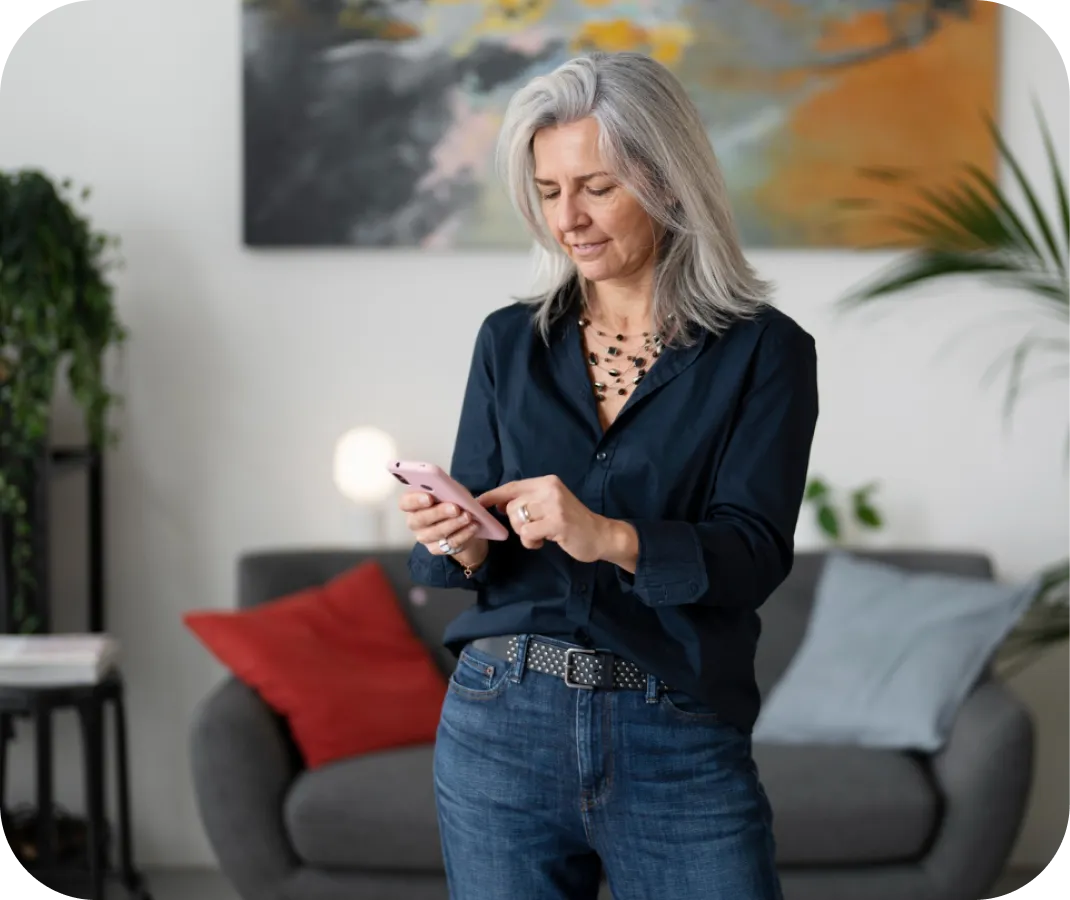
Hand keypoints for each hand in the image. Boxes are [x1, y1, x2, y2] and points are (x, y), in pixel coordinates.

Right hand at [399, 492, 488, 568]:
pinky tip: (473, 527)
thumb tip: (461, 492)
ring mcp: (424, 537)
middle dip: (438, 513)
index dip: (415, 500)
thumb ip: (452, 490)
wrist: (462, 524)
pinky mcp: (436, 549)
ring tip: (468, 516)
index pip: (405, 502)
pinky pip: (449, 544)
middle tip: (455, 508)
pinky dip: (463, 534)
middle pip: (420, 519)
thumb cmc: (452, 502)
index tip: (429, 497)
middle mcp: (414, 521)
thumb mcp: (453, 492)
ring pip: (435, 533)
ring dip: (453, 524)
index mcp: (413, 503)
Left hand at [478, 475, 608, 562]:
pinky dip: (530, 541)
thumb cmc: (573, 522)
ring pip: (517, 519)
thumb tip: (498, 504)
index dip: (492, 495)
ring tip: (541, 535)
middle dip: (515, 522)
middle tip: (533, 529)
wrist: (601, 535)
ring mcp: (554, 505)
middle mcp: (550, 489)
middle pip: (512, 505)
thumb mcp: (550, 504)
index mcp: (547, 482)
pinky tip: (543, 541)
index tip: (477, 503)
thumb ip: (527, 501)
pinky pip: (527, 533)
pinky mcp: (557, 523)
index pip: (512, 486)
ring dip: (524, 533)